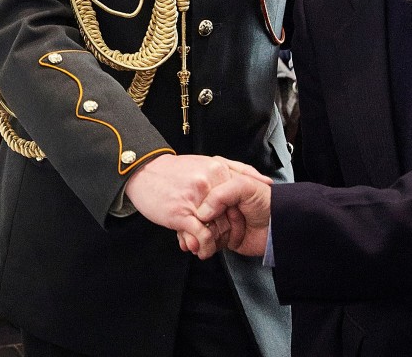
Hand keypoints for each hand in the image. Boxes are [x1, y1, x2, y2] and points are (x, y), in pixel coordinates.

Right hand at [124, 154, 270, 258]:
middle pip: (231, 214)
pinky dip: (204, 246)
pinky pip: (203, 236)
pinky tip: (200, 248)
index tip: (235, 221)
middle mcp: (211, 182)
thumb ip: (239, 170)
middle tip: (221, 237)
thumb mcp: (209, 163)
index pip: (243, 194)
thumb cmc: (175, 171)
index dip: (240, 211)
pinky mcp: (182, 214)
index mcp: (219, 169)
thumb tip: (267, 181)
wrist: (144, 172)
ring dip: (215, 242)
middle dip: (228, 230)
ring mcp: (197, 199)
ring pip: (218, 228)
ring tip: (209, 246)